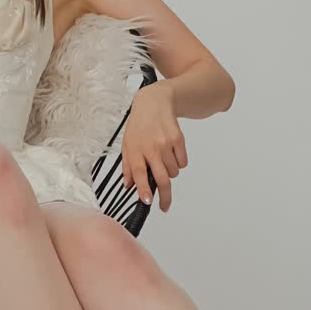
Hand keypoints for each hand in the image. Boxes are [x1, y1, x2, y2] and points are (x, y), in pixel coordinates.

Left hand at [120, 82, 185, 211]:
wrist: (154, 103)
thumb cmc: (139, 126)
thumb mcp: (127, 144)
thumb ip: (128, 166)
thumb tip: (129, 186)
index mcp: (135, 149)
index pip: (139, 173)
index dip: (144, 189)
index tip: (147, 201)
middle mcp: (151, 147)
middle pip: (161, 178)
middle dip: (165, 196)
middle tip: (165, 206)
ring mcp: (166, 143)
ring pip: (173, 172)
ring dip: (170, 173)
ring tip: (163, 160)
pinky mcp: (179, 139)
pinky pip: (183, 163)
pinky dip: (178, 163)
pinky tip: (171, 152)